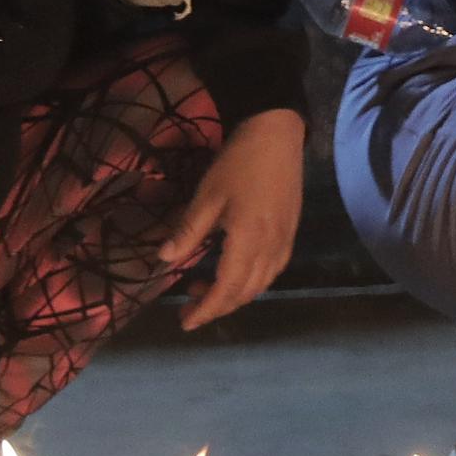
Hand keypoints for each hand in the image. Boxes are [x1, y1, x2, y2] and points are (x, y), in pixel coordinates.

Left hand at [164, 108, 306, 330]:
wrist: (277, 134)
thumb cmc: (238, 163)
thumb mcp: (207, 196)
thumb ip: (188, 232)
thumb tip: (164, 261)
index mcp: (248, 241)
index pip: (226, 289)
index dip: (206, 309)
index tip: (185, 321)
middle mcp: (271, 248)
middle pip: (246, 293)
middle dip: (217, 306)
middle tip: (189, 306)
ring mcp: (285, 242)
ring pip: (261, 284)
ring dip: (234, 295)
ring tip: (205, 287)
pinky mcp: (291, 233)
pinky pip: (272, 270)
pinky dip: (252, 281)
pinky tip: (235, 271)